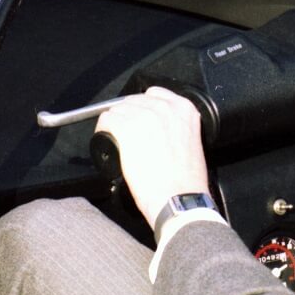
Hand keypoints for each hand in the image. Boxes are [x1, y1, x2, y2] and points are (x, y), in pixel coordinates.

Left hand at [94, 87, 210, 227]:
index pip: (154, 95)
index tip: (138, 120)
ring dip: (115, 124)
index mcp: (184, 109)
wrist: (179, 199)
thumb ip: (177, 127)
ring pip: (118, 110)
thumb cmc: (187, 182)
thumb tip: (158, 129)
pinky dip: (103, 130)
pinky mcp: (127, 128)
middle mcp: (165, 107)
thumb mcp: (191, 143)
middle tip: (127, 136)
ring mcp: (145, 116)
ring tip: (117, 141)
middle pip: (133, 101)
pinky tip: (106, 141)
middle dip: (128, 116)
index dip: (142, 109)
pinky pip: (106, 120)